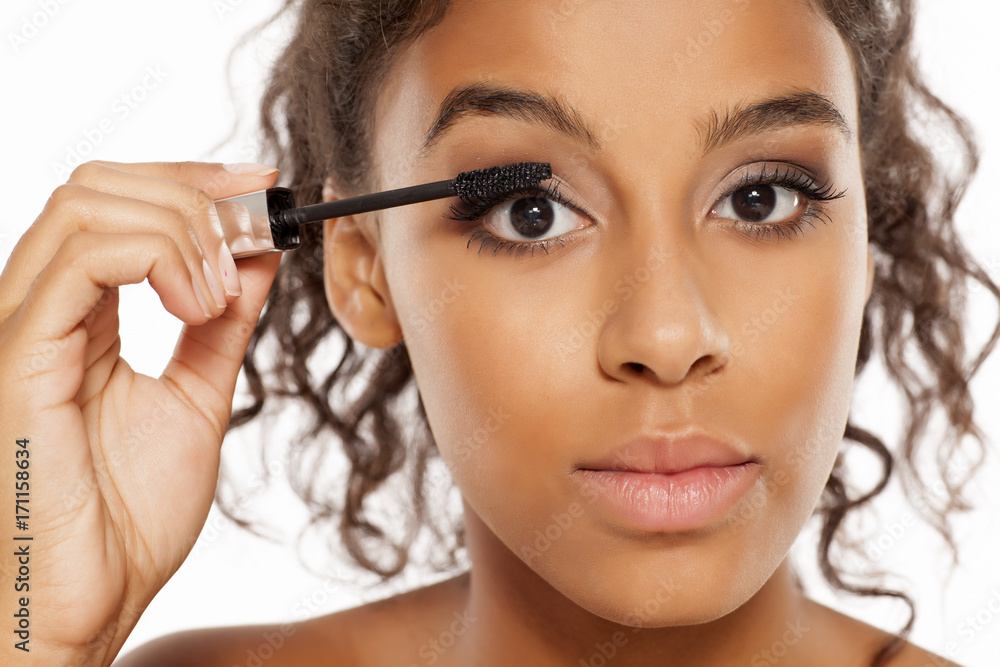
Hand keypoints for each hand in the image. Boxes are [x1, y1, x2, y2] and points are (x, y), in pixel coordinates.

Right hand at [0, 160, 281, 664]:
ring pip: (86, 204)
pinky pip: (82, 260)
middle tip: (254, 229)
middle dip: (192, 190)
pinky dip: (159, 257)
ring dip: (182, 226)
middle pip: (96, 185)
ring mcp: (24, 328)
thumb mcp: (198, 397)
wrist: (90, 601)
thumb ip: (222, 326)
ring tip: (224, 291)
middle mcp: (40, 310)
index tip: (262, 186)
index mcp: (77, 318)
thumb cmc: (126, 518)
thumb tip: (259, 258)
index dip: (193, 181)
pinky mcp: (20, 356)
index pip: (117, 204)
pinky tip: (200, 304)